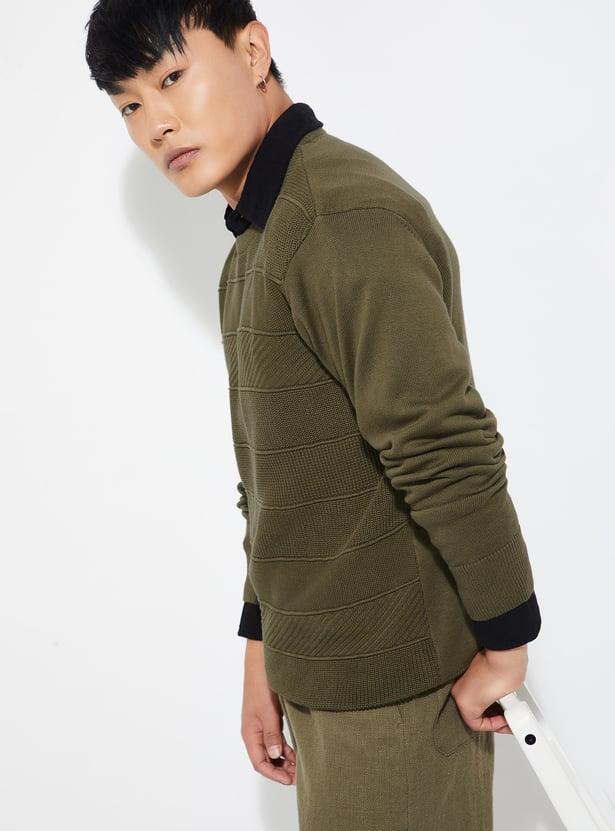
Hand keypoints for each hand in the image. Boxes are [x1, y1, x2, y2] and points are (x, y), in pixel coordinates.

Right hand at [240, 639, 295, 784]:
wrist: (261, 662)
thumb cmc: (261, 685)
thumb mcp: (268, 712)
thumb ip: (271, 734)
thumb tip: (275, 756)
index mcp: (250, 733)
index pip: (260, 763)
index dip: (274, 774)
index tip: (290, 780)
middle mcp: (255, 732)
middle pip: (266, 759)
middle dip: (282, 769)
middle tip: (300, 775)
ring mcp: (262, 725)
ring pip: (273, 750)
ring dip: (285, 759)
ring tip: (301, 766)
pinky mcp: (270, 718)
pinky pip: (277, 739)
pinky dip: (286, 748)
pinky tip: (297, 752)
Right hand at [450, 644, 528, 734]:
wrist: (505, 651)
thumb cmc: (505, 672)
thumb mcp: (507, 703)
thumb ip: (501, 712)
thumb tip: (506, 716)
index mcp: (464, 702)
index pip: (475, 724)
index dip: (493, 726)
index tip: (504, 722)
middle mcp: (459, 690)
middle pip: (473, 712)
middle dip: (490, 716)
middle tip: (504, 717)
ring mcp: (463, 679)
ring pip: (474, 700)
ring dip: (489, 705)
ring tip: (503, 704)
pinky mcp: (468, 671)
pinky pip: (474, 689)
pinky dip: (485, 694)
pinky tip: (498, 694)